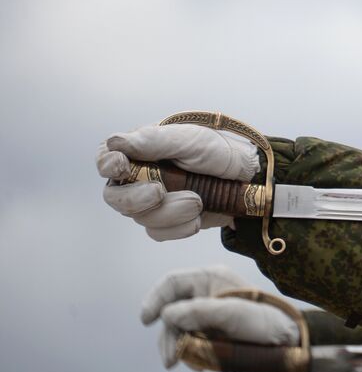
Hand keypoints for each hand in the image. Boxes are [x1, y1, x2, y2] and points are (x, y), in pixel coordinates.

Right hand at [99, 122, 259, 240]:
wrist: (246, 176)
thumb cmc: (216, 149)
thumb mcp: (188, 139)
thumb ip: (151, 141)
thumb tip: (114, 142)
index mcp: (138, 151)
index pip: (105, 159)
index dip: (107, 164)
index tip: (120, 165)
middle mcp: (137, 178)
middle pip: (115, 197)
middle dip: (136, 199)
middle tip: (159, 192)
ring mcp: (150, 202)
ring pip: (141, 218)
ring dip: (171, 212)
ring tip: (199, 199)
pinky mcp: (166, 221)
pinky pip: (159, 232)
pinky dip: (180, 226)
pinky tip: (198, 216)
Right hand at [142, 266, 298, 367]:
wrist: (287, 340)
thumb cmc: (264, 321)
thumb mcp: (234, 315)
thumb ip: (201, 312)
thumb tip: (168, 314)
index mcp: (211, 278)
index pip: (172, 283)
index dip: (155, 299)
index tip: (147, 320)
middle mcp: (206, 292)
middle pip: (172, 309)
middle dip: (169, 335)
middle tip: (170, 360)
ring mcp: (208, 310)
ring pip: (178, 327)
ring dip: (177, 346)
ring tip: (181, 364)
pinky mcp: (211, 328)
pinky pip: (190, 339)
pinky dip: (189, 352)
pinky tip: (198, 366)